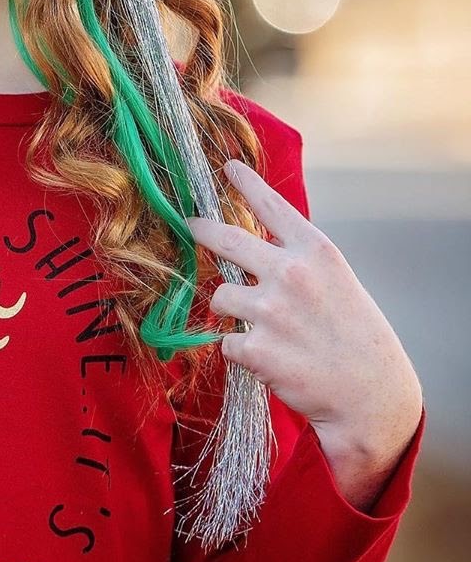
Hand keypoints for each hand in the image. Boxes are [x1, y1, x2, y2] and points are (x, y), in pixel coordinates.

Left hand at [186, 160, 422, 464]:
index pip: (273, 207)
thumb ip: (296, 261)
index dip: (247, 183)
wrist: (371, 395)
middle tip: (190, 224)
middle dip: (202, 229)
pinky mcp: (256, 348)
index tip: (228, 166)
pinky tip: (274, 360)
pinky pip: (227, 341)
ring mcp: (271, 311)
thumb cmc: (354, 336)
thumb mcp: (336, 282)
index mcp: (316, 252)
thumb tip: (250, 250)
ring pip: (221, 297)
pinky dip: (243, 351)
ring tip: (270, 330)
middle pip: (226, 239)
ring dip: (234, 312)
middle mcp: (292, 274)